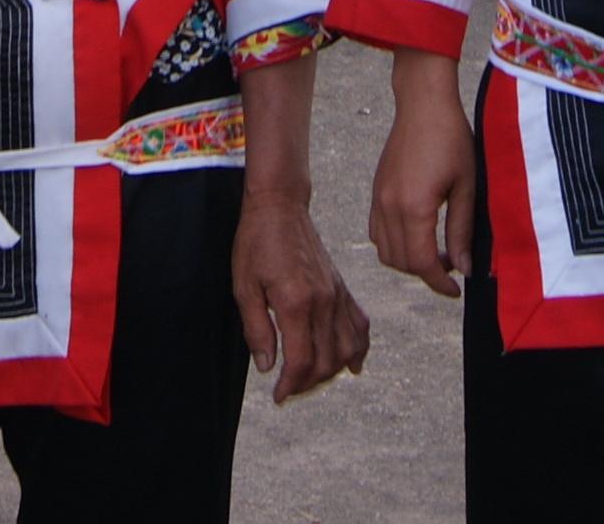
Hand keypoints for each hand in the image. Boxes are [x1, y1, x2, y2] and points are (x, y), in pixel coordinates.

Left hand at [231, 188, 371, 402]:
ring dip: (332, 371)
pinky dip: (358, 348)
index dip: (290, 385)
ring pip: (348, 348)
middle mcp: (323, 301)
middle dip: (308, 383)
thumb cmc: (256, 243)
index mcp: (296, 302)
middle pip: (326, 361)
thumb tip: (266, 366)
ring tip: (311, 378)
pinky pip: (359, 324)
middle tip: (288, 389)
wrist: (280, 206)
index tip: (278, 396)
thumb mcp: (244, 287)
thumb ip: (256, 329)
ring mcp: (337, 294)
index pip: (301, 361)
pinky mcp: (342, 287)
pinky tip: (351, 364)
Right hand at [367, 51, 478, 299]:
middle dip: (426, 273)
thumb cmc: (452, 140)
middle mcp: (390, 207)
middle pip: (401, 262)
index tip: (457, 289)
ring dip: (409, 261)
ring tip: (437, 250)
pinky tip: (417, 232)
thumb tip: (465, 269)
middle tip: (454, 266)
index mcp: (414, 207)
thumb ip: (462, 231)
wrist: (424, 104)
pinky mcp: (376, 191)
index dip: (440, 283)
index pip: (422, 263)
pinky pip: (376, 232)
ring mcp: (378, 199)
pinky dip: (394, 244)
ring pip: (385, 251)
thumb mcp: (466, 187)